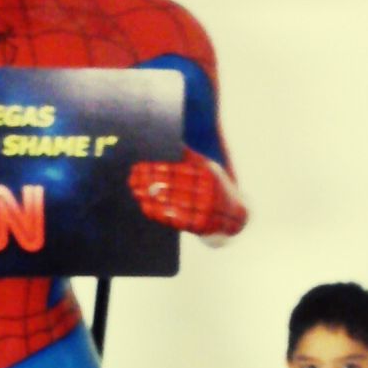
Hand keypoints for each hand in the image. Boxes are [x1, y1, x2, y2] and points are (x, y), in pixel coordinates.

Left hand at [129, 146, 246, 237]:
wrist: (236, 214)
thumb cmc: (216, 187)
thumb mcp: (209, 168)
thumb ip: (193, 157)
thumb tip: (177, 141)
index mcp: (208, 174)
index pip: (176, 170)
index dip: (154, 169)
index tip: (138, 167)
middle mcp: (207, 191)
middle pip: (171, 186)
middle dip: (149, 182)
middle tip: (131, 180)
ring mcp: (205, 210)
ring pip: (171, 202)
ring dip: (150, 198)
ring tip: (135, 192)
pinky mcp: (201, 226)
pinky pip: (176, 219)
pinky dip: (159, 213)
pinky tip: (146, 207)